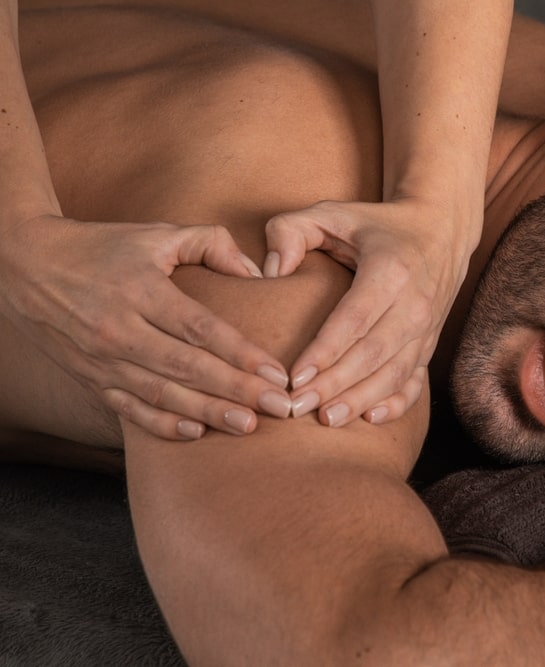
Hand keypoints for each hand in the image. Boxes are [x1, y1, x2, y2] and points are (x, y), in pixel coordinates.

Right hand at [0, 214, 290, 438]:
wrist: (24, 263)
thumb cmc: (103, 246)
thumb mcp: (156, 232)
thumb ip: (211, 244)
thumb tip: (256, 272)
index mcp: (140, 290)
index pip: (199, 328)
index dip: (241, 353)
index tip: (277, 373)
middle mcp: (119, 328)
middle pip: (187, 368)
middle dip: (238, 391)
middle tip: (279, 408)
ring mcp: (101, 358)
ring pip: (161, 394)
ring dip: (207, 413)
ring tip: (247, 425)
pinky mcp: (90, 377)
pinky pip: (128, 409)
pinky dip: (161, 424)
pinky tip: (195, 432)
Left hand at [264, 197, 475, 425]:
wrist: (442, 229)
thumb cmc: (377, 224)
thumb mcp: (332, 212)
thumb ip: (290, 231)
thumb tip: (268, 271)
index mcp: (391, 271)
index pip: (354, 320)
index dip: (324, 352)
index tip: (293, 377)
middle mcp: (414, 303)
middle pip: (373, 354)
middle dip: (335, 385)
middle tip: (297, 407)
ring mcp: (427, 327)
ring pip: (395, 373)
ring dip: (360, 400)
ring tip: (326, 419)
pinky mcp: (431, 343)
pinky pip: (416, 380)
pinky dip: (396, 403)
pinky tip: (370, 418)